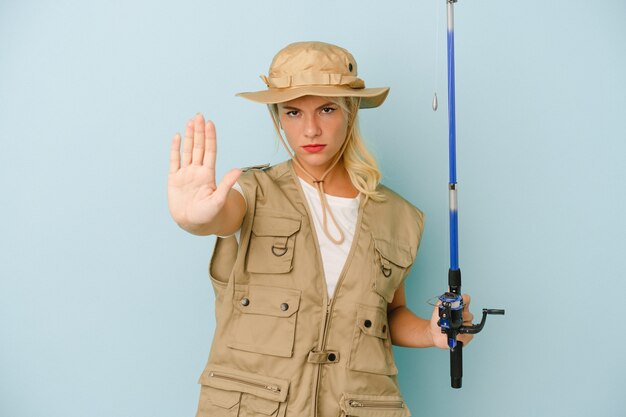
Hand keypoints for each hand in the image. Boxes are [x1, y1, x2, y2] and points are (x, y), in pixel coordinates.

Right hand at [168, 113, 240, 229]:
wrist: (193, 224)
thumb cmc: (209, 215)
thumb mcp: (219, 200)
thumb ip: (226, 184)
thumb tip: (238, 170)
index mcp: (208, 174)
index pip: (210, 151)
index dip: (210, 137)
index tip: (210, 123)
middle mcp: (197, 171)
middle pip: (199, 147)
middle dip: (199, 131)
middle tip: (199, 115)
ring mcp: (186, 174)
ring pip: (188, 151)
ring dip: (190, 136)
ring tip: (191, 121)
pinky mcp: (174, 180)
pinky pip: (174, 161)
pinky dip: (175, 149)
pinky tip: (178, 137)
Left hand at [429, 294, 474, 348]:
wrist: (434, 333)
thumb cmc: (437, 320)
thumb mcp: (439, 307)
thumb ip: (445, 298)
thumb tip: (449, 288)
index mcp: (459, 307)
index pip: (467, 300)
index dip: (465, 300)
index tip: (460, 302)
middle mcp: (464, 315)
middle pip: (469, 313)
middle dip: (460, 316)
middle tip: (451, 318)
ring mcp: (467, 325)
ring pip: (469, 324)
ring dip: (460, 325)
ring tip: (451, 326)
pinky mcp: (467, 335)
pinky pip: (469, 334)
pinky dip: (461, 334)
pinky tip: (455, 333)